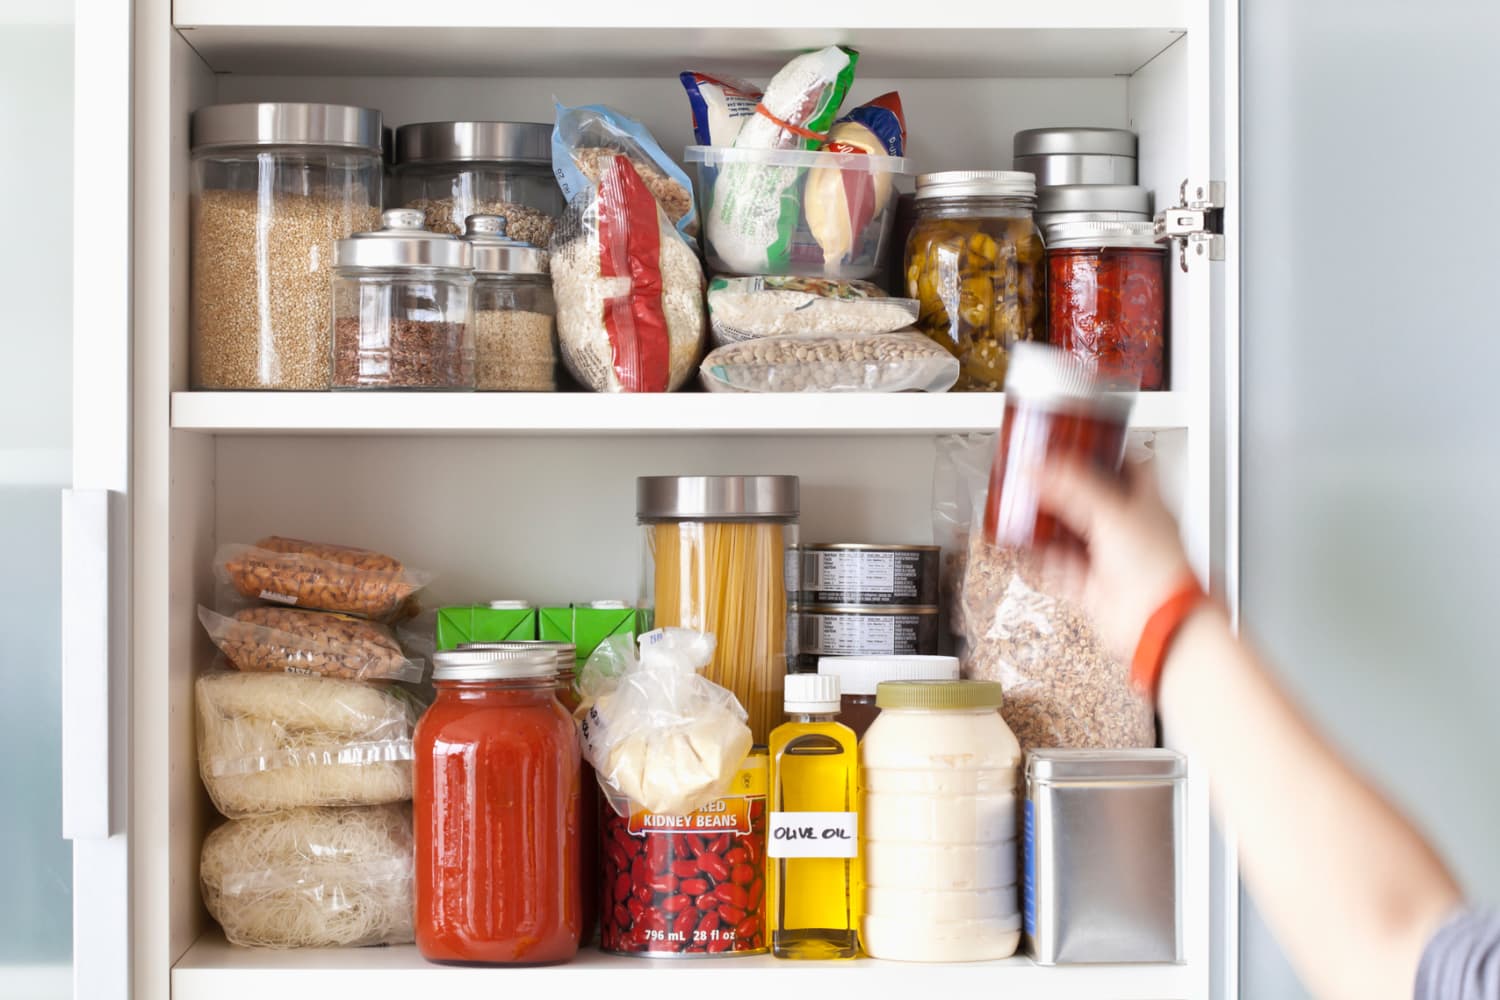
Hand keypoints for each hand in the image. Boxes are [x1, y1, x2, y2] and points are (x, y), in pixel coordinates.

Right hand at [1036, 457, 1194, 660]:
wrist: (1156, 621)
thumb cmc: (1157, 567)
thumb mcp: (1111, 510)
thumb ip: (1071, 485)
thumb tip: (1038, 467)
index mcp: (1147, 501)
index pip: (1127, 464)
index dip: (1102, 450)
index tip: (1076, 441)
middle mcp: (1130, 527)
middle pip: (1090, 497)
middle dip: (1062, 487)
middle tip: (1037, 476)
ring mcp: (1111, 556)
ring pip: (1072, 532)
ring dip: (1048, 522)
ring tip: (1025, 508)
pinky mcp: (1093, 583)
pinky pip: (1060, 565)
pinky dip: (1042, 556)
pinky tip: (1028, 548)